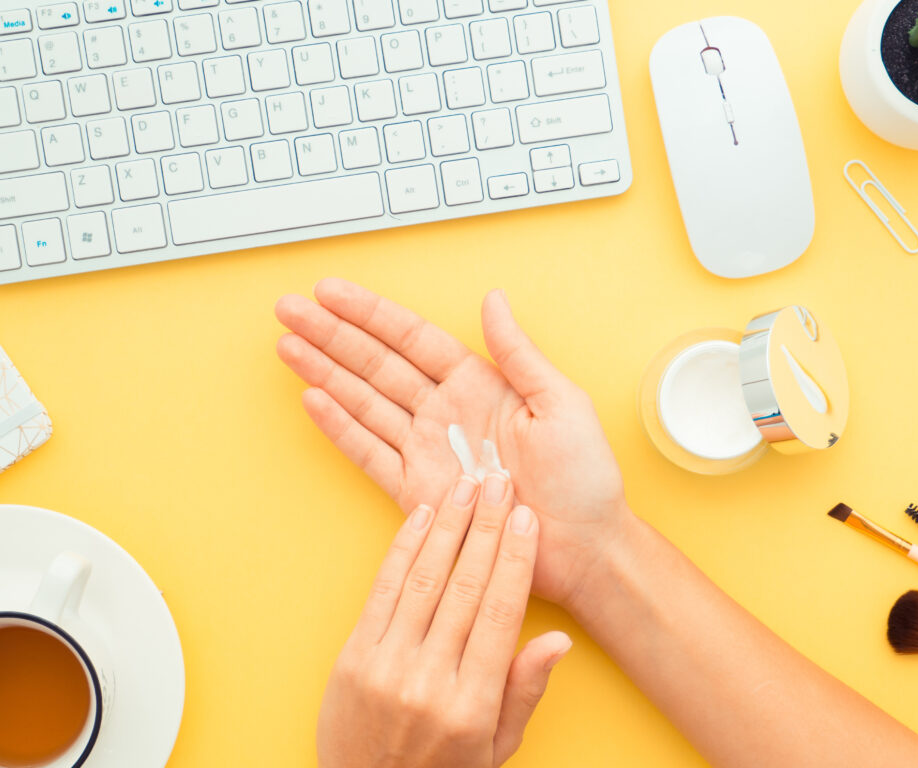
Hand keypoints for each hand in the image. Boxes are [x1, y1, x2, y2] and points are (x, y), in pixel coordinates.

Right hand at [275, 279, 630, 605]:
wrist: (584, 547)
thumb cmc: (585, 477)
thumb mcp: (561, 403)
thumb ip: (518, 354)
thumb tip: (493, 299)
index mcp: (480, 385)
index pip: (413, 339)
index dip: (371, 315)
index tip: (331, 292)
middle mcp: (446, 412)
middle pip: (376, 364)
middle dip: (331, 336)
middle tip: (288, 310)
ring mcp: (428, 451)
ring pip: (365, 402)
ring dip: (325, 374)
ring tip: (287, 346)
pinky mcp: (419, 492)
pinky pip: (372, 454)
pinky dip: (342, 429)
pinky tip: (314, 400)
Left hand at [317, 473, 569, 767]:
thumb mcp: (497, 747)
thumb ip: (524, 691)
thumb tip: (559, 640)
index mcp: (471, 704)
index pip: (500, 614)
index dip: (515, 560)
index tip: (526, 519)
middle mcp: (428, 679)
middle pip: (464, 587)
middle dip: (486, 528)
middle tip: (499, 483)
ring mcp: (385, 666)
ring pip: (423, 580)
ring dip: (447, 527)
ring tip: (465, 486)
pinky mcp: (353, 657)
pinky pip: (382, 591)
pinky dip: (402, 550)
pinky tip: (421, 518)